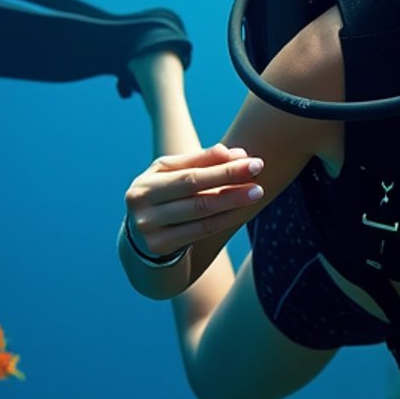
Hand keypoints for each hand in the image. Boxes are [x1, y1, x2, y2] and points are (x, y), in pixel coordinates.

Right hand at [124, 143, 264, 259]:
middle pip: (194, 189)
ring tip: (256, 192)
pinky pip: (201, 230)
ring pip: (200, 211)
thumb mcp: (174, 178)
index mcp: (145, 182)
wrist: (142, 242)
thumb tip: (235, 153)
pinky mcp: (159, 245)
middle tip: (259, 171)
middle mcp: (141, 203)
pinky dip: (224, 219)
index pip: (190, 172)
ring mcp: (148, 227)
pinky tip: (242, 211)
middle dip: (229, 179)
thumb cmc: (165, 200)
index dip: (222, 166)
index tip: (252, 160)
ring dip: (232, 200)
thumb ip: (201, 162)